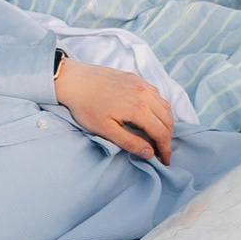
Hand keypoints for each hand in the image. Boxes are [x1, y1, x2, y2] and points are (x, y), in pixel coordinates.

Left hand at [55, 55, 172, 162]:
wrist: (73, 80)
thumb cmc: (85, 107)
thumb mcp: (105, 130)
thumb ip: (130, 142)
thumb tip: (149, 153)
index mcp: (139, 109)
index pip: (162, 133)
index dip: (165, 149)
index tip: (165, 161)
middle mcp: (145, 94)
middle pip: (167, 120)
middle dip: (167, 138)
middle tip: (161, 151)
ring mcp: (142, 84)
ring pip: (165, 106)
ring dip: (164, 122)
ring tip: (157, 136)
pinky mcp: (136, 78)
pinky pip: (157, 94)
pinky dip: (159, 108)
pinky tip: (150, 115)